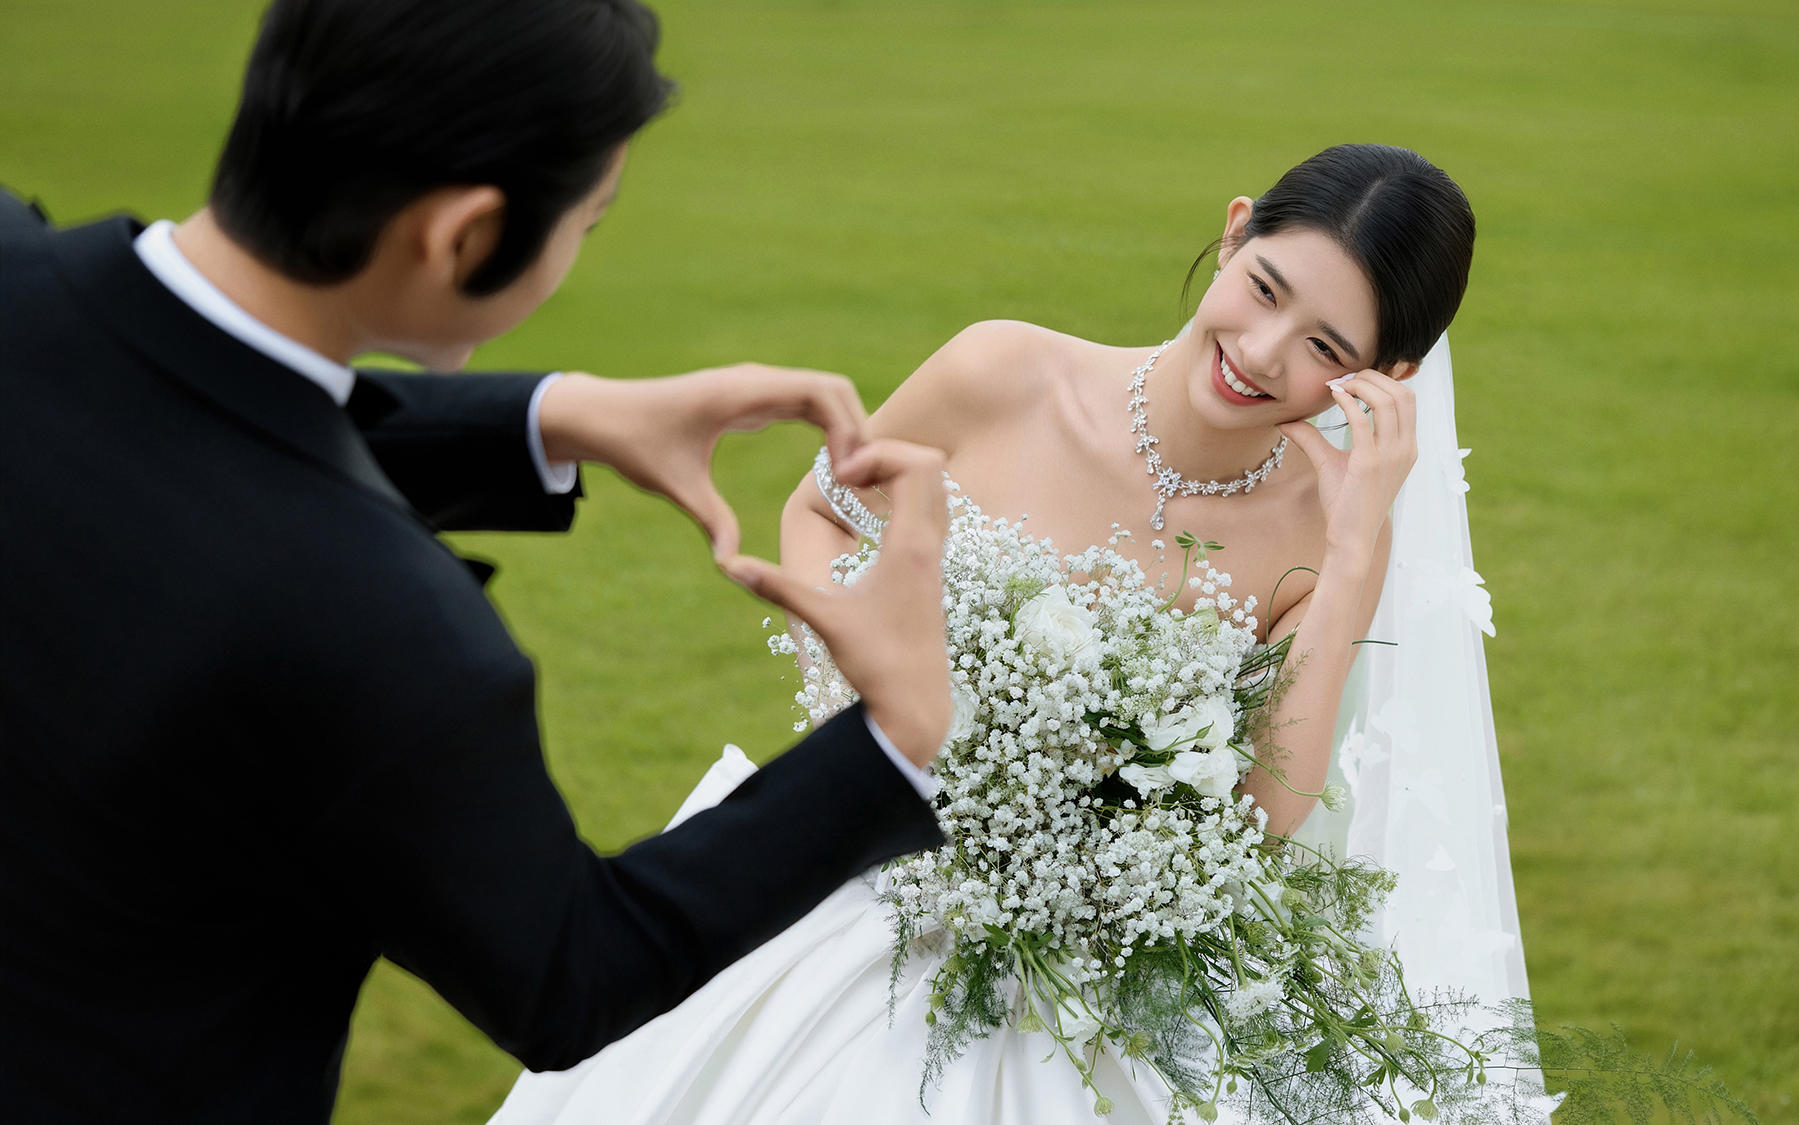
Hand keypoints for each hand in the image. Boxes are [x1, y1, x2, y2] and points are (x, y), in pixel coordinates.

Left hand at [538, 366, 871, 560]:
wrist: (604, 415)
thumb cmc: (635, 443)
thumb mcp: (674, 485)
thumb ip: (710, 520)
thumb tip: (730, 564)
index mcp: (742, 392)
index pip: (821, 393)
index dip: (849, 429)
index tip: (852, 474)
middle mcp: (755, 381)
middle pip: (833, 389)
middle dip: (858, 429)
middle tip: (864, 481)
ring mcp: (755, 386)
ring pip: (823, 394)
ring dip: (846, 427)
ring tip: (854, 478)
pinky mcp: (752, 398)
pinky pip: (805, 403)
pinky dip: (827, 426)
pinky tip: (831, 465)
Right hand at [720, 441, 952, 768]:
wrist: (916, 707)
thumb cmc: (876, 666)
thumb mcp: (823, 621)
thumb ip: (779, 588)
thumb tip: (729, 565)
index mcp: (911, 547)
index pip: (917, 465)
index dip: (880, 452)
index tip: (841, 473)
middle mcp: (932, 546)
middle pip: (932, 465)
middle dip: (889, 454)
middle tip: (847, 470)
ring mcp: (937, 559)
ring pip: (937, 489)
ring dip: (899, 475)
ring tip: (855, 487)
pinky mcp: (933, 574)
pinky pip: (932, 513)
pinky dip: (906, 498)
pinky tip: (869, 518)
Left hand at [1277, 365, 1417, 557]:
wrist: (1350, 536)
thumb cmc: (1345, 503)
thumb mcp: (1332, 463)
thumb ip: (1313, 439)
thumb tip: (1286, 421)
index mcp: (1405, 447)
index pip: (1406, 399)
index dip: (1381, 381)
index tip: (1352, 379)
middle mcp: (1405, 449)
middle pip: (1403, 393)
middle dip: (1374, 377)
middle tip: (1345, 378)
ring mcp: (1391, 455)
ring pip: (1388, 401)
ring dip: (1361, 385)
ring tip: (1338, 385)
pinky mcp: (1370, 463)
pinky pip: (1362, 421)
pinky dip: (1348, 402)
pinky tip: (1333, 397)